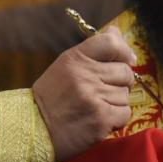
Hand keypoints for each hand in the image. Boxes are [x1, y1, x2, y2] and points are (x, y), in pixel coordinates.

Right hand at [33, 26, 135, 161]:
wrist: (35, 130)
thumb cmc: (52, 98)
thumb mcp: (65, 67)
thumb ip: (92, 51)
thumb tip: (117, 31)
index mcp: (75, 59)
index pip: (110, 43)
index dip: (124, 50)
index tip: (127, 60)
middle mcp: (85, 76)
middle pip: (125, 71)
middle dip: (120, 82)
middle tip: (103, 91)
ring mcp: (94, 98)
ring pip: (125, 94)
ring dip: (116, 102)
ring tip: (96, 106)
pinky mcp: (101, 119)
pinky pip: (125, 113)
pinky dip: (117, 118)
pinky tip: (100, 119)